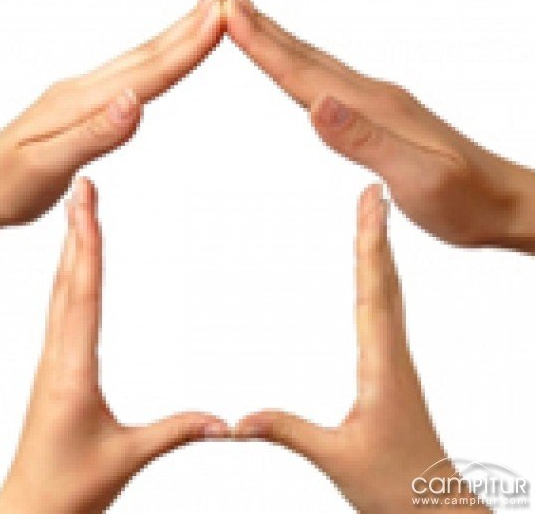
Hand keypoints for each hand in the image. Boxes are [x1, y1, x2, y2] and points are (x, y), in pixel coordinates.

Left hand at [0, 0, 225, 261]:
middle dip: (189, 26)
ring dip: (174, 38)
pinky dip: (154, 63)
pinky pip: (128, 78)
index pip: (146, 73)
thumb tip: (136, 103)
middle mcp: (83, 90)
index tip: (219, 18)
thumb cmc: (5, 185)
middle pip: (147, 55)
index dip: (187, 48)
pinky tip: (159, 61)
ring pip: (139, 62)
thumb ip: (95, 134)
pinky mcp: (82, 109)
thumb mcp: (47, 164)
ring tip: (201, 17)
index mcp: (80, 102)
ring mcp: (82, 96)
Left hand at [0, 178, 229, 513]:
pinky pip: (61, 312)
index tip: (86, 208)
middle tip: (82, 191)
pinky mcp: (54, 368)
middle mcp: (57, 357)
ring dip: (70, 250)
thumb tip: (222, 422)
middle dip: (76, 231)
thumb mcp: (126, 458)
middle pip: (68, 282)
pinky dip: (69, 279)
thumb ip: (176, 432)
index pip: (82, 296)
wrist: (27, 511)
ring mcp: (52, 360)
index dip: (87, 248)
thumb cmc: (66, 488)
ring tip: (78, 215)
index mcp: (71, 371)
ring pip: (60, 293)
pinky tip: (74, 270)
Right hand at [225, 0, 534, 252]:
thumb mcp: (418, 176)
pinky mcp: (379, 115)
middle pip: (305, 55)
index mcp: (373, 106)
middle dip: (261, 25)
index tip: (227, 12)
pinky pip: (329, 82)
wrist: (504, 202)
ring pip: (315, 64)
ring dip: (279, 39)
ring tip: (251, 18)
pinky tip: (300, 67)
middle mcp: (372, 95)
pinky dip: (302, 66)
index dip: (262, 44)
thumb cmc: (466, 199)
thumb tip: (317, 105)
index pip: (304, 72)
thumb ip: (365, 140)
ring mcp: (376, 102)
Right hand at [234, 185, 489, 512]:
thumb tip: (239, 420)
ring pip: (389, 294)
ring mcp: (396, 359)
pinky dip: (379, 283)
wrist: (438, 509)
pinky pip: (386, 313)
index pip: (374, 291)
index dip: (370, 244)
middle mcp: (394, 353)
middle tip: (371, 195)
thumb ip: (287, 432)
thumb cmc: (399, 486)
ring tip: (372, 222)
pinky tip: (373, 280)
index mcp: (384, 364)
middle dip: (376, 233)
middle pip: (385, 280)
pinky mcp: (393, 369)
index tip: (370, 206)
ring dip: (380, 254)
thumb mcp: (338, 459)